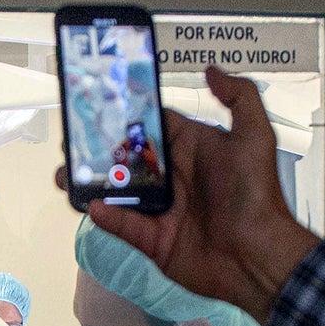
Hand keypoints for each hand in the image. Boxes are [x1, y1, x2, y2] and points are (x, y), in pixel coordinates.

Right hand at [55, 66, 317, 324]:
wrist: (258, 256)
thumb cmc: (256, 194)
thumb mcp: (255, 136)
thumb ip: (239, 97)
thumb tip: (210, 69)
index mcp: (193, 149)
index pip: (153, 126)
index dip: (127, 115)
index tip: (95, 104)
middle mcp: (175, 177)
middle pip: (128, 157)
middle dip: (98, 149)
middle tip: (70, 141)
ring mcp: (163, 210)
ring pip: (119, 191)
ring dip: (91, 182)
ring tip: (65, 175)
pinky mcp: (155, 240)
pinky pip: (123, 225)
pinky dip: (106, 215)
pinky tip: (88, 203)